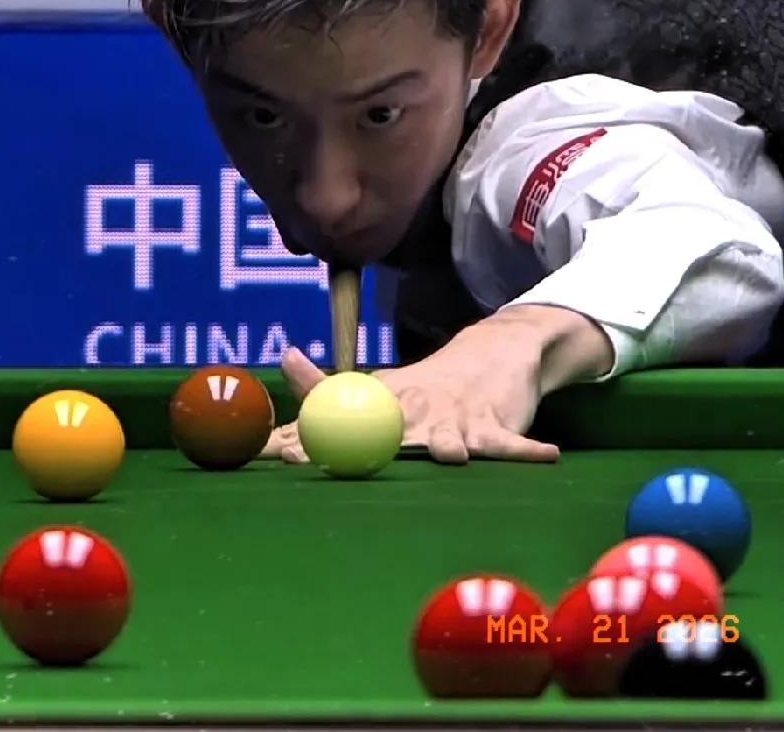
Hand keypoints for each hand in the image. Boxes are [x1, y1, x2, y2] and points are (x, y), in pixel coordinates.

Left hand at [262, 305, 610, 463]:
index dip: (309, 438)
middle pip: (385, 433)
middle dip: (361, 449)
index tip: (278, 454)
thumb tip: (276, 377)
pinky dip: (525, 449)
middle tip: (344, 465)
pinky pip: (511, 443)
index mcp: (384, 404)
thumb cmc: (427, 386)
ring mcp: (458, 416)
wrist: (488, 355)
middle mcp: (416, 409)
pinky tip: (545, 455)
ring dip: (450, 446)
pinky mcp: (496, 424)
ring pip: (450, 436)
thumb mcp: (378, 389)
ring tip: (453, 455)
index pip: (340, 421)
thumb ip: (324, 394)